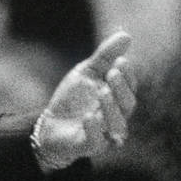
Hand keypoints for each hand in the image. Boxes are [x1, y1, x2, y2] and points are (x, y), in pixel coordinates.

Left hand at [33, 31, 136, 170]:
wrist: (50, 123)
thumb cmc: (74, 98)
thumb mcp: (86, 72)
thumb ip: (104, 56)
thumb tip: (126, 34)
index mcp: (118, 98)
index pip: (130, 87)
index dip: (127, 75)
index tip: (120, 61)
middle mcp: (116, 117)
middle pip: (127, 105)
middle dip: (121, 89)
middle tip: (112, 73)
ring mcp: (104, 133)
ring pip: (116, 124)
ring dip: (111, 108)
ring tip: (102, 92)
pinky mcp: (88, 146)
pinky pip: (96, 142)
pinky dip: (94, 130)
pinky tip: (89, 117)